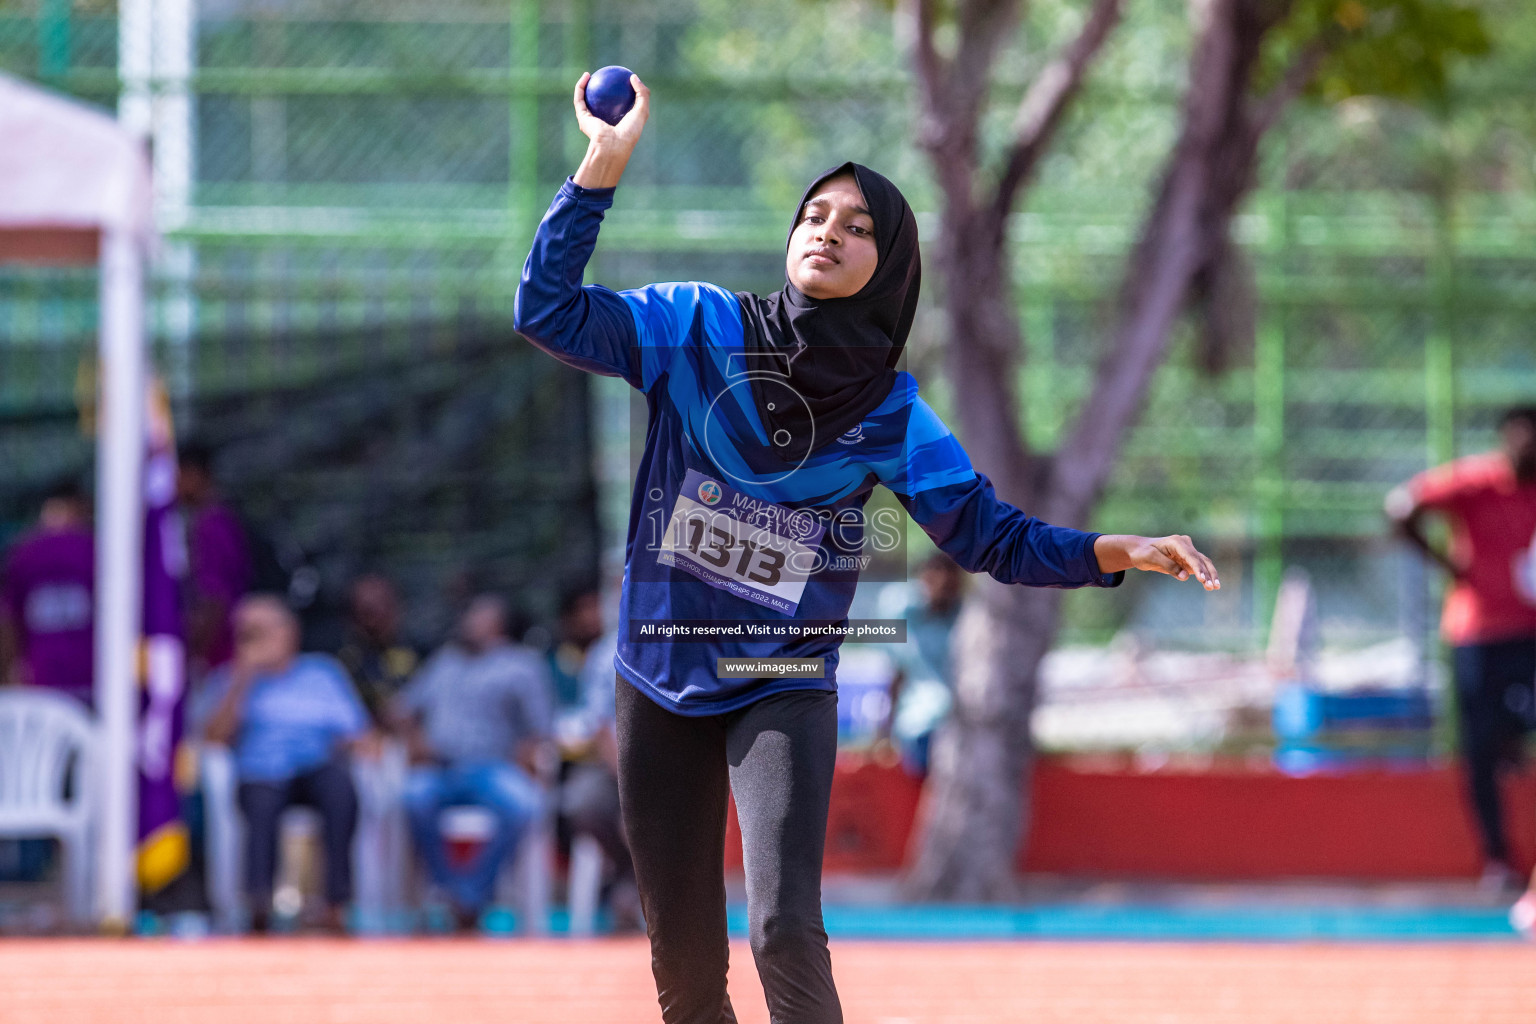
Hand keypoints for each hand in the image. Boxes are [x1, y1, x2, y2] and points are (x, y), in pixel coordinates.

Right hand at [572, 72, 650, 188]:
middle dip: (598, 90)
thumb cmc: (630, 131)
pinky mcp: (582, 118)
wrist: (614, 145)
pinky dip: (581, 86)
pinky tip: (586, 76)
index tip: (620, 80)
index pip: (617, 106)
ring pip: (585, 99)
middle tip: (603, 76)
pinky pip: (580, 99)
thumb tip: (633, 76)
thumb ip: (642, 93)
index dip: (618, 93)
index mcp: (617, 124)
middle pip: (598, 103)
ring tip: (590, 74)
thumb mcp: (642, 110)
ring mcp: (591, 121)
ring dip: (584, 85)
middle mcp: (602, 122)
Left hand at [1096, 534, 1220, 590]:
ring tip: (1214, 587)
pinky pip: (1199, 567)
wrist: (1139, 550)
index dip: (1198, 568)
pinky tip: (1210, 585)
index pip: (1191, 556)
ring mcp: (1187, 552)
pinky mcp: (1187, 560)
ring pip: (1203, 563)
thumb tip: (1185, 576)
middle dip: (1208, 573)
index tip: (1203, 580)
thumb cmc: (1143, 552)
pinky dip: (1205, 576)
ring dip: (1210, 575)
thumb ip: (1168, 566)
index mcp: (1177, 542)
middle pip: (1201, 560)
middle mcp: (1185, 545)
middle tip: (1212, 587)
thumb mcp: (1151, 558)